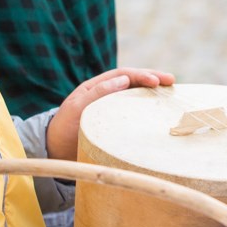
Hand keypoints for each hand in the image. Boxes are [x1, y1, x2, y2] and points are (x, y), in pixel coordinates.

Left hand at [46, 68, 175, 159]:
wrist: (55, 151)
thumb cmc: (64, 128)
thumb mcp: (77, 108)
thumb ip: (98, 93)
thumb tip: (125, 79)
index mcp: (96, 86)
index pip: (123, 75)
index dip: (141, 75)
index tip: (157, 81)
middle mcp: (107, 94)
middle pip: (133, 81)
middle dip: (153, 78)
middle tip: (172, 81)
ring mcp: (112, 108)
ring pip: (136, 95)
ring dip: (153, 93)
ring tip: (171, 93)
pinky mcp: (115, 124)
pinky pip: (134, 113)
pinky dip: (147, 110)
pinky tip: (159, 112)